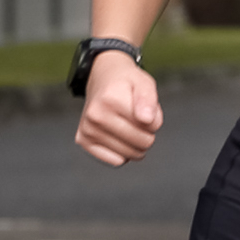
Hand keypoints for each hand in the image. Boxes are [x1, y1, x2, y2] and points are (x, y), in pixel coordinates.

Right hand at [74, 53, 162, 168]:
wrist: (102, 78)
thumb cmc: (125, 83)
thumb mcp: (144, 83)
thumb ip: (149, 100)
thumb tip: (146, 120)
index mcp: (111, 100)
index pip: (150, 127)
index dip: (155, 121)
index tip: (146, 111)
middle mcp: (95, 116)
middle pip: (140, 144)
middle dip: (146, 135)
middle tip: (138, 120)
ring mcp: (87, 130)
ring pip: (128, 155)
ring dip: (135, 146)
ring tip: (128, 127)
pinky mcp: (83, 141)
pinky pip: (115, 161)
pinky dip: (122, 153)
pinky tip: (119, 137)